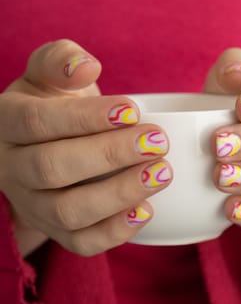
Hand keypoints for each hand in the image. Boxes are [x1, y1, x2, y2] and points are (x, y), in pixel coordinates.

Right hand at [0, 39, 172, 256]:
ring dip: (119, 194)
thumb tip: (86, 67)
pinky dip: (115, 232)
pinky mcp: (56, 230)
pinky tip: (147, 210)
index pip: (38, 122)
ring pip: (67, 211)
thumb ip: (62, 60)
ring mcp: (32, 205)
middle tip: (157, 142)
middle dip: (110, 155)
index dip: (85, 118)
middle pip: (52, 169)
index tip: (133, 110)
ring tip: (162, 173)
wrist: (51, 140)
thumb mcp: (50, 73)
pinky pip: (80, 243)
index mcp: (8, 123)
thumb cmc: (56, 102)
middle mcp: (12, 168)